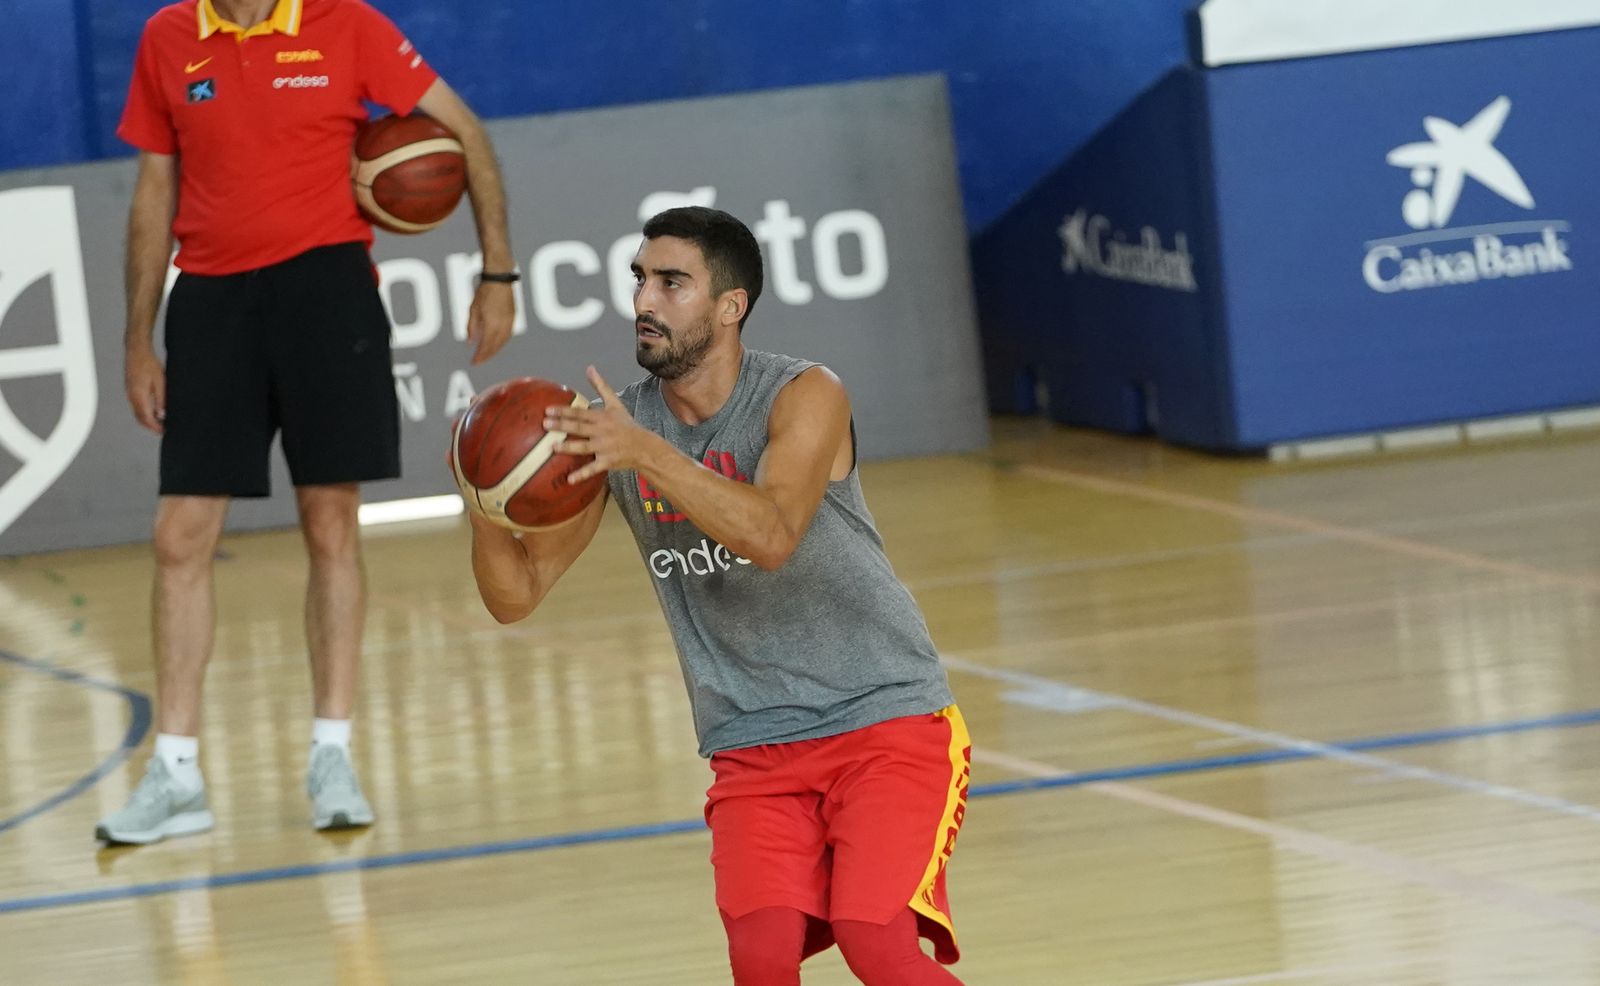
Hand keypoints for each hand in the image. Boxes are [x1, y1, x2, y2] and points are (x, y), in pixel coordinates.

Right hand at [125, 344, 165, 433]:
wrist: (137, 351)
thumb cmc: (149, 363)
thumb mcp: (160, 382)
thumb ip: (161, 399)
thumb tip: (162, 414)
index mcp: (139, 395)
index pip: (146, 417)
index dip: (154, 427)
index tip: (162, 431)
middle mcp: (131, 396)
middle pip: (139, 417)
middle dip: (150, 426)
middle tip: (162, 430)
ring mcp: (129, 393)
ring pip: (136, 412)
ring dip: (146, 420)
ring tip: (159, 423)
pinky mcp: (130, 389)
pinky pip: (135, 405)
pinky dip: (143, 412)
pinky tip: (152, 411)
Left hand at [465, 280, 514, 364]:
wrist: (499, 280)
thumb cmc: (484, 292)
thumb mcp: (473, 310)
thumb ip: (472, 327)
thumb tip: (470, 341)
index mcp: (491, 325)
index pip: (485, 346)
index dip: (479, 356)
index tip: (474, 362)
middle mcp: (502, 326)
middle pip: (495, 347)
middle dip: (487, 356)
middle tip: (479, 361)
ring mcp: (509, 323)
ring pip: (503, 342)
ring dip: (495, 350)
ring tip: (487, 355)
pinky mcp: (513, 318)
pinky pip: (508, 335)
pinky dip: (501, 342)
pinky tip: (497, 343)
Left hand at [545, 366, 653, 483]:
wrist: (644, 447)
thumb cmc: (626, 424)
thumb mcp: (615, 403)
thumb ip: (601, 386)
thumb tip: (589, 368)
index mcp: (602, 417)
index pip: (580, 413)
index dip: (564, 411)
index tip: (548, 410)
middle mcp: (602, 431)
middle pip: (579, 427)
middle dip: (562, 425)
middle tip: (544, 424)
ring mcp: (604, 447)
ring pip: (584, 446)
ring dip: (568, 447)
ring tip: (552, 447)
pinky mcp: (607, 462)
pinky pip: (593, 469)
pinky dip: (582, 475)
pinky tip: (569, 480)